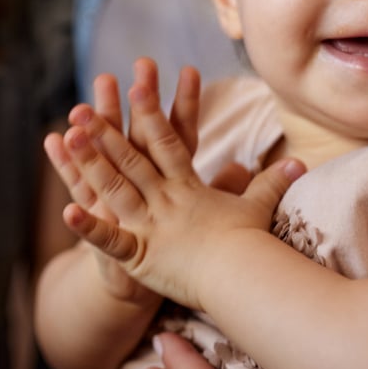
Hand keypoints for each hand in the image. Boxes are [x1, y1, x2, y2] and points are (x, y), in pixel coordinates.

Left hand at [57, 57, 303, 308]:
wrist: (245, 282)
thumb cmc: (251, 247)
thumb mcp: (258, 209)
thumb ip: (271, 183)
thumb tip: (300, 162)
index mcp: (188, 188)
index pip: (168, 142)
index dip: (151, 113)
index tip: (136, 87)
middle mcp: (165, 201)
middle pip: (132, 160)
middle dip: (106, 131)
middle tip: (83, 106)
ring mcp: (150, 227)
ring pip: (115, 189)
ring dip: (91, 163)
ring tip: (70, 137)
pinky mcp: (141, 257)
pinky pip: (111, 241)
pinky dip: (88, 227)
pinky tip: (66, 209)